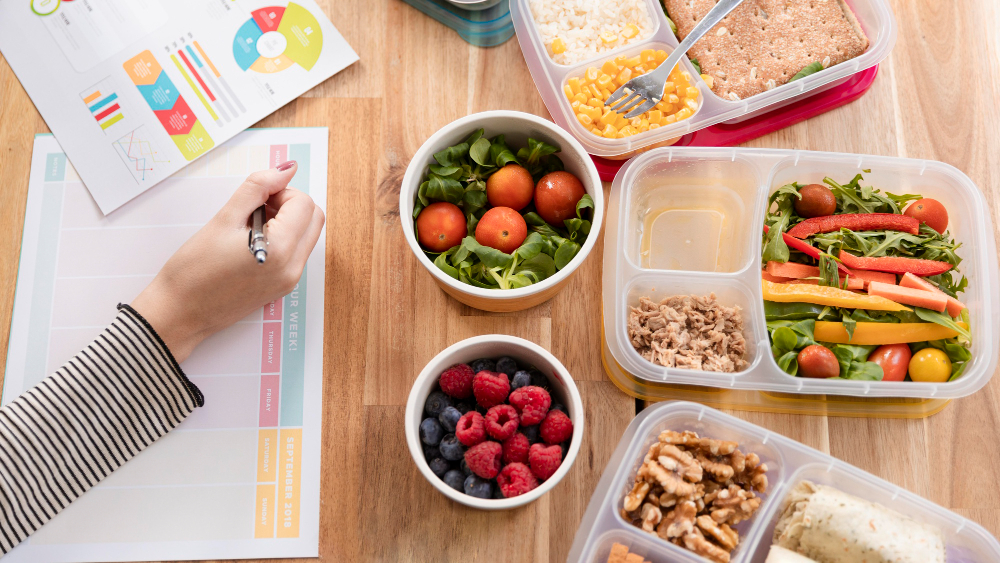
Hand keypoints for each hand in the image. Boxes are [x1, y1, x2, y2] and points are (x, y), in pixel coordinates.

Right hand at [131, 162, 324, 362]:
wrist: (179, 312)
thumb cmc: (193, 270)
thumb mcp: (223, 219)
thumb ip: (257, 188)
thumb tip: (286, 169)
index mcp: (280, 250)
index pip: (304, 204)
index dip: (281, 192)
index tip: (256, 198)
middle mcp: (292, 268)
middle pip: (314, 219)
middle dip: (290, 205)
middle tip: (256, 208)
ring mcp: (290, 281)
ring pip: (308, 235)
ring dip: (287, 221)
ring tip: (250, 226)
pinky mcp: (283, 288)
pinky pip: (296, 253)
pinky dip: (283, 239)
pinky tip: (252, 242)